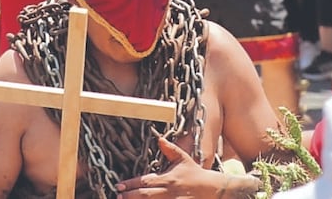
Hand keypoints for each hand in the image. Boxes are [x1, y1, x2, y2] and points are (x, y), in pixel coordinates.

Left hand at [115, 137, 230, 196]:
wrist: (213, 189)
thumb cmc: (196, 174)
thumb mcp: (183, 159)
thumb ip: (170, 150)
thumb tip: (159, 138)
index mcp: (167, 178)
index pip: (145, 180)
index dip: (130, 183)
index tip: (119, 185)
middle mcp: (168, 191)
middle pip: (145, 194)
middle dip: (130, 195)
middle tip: (118, 195)